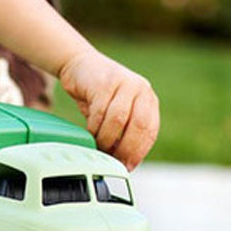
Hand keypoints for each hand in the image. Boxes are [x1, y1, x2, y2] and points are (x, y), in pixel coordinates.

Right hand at [58, 48, 158, 170]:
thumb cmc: (97, 93)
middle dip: (125, 148)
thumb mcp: (116, 111)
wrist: (80, 64)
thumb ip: (124, 130)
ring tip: (98, 147)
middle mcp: (140, 89)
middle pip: (139, 125)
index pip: (150, 131)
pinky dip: (94, 128)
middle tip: (113, 160)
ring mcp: (123, 83)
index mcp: (147, 99)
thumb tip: (124, 161)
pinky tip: (89, 133)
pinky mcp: (104, 82)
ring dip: (106, 139)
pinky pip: (100, 112)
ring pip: (118, 120)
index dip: (138, 152)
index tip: (127, 166)